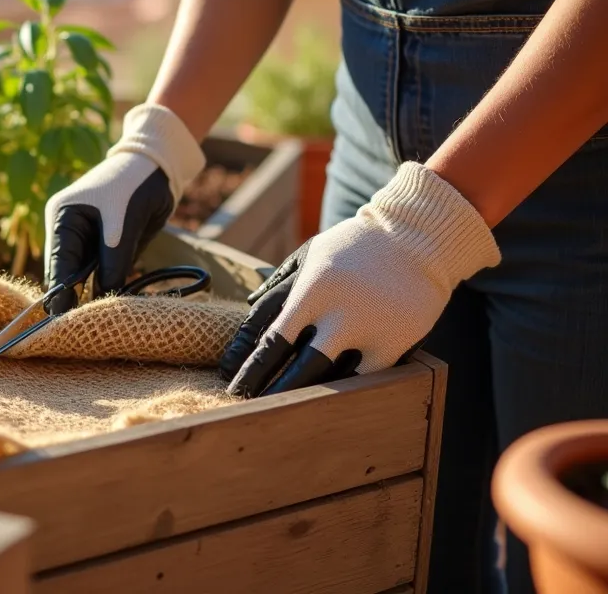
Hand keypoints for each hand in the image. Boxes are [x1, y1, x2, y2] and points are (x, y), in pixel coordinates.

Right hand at [44, 104, 205, 313]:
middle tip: (81, 329)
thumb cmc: (136, 186)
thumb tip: (103, 301)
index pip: (57, 263)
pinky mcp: (103, 248)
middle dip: (74, 299)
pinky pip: (101, 275)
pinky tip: (112, 307)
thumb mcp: (124, 226)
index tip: (62, 323)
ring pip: (84, 278)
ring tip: (96, 323)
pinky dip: (107, 288)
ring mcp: (85, 240)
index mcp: (63, 218)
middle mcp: (68, 231)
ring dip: (92, 296)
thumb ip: (113, 264)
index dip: (61, 294)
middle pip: (66, 274)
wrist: (160, 167)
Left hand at [219, 162, 500, 397]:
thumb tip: (249, 304)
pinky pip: (361, 378)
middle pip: (295, 367)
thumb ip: (281, 281)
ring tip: (280, 411)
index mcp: (310, 288)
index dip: (247, 364)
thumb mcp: (312, 253)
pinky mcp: (394, 344)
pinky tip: (322, 400)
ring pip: (329, 378)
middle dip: (269, 390)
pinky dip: (339, 389)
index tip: (231, 382)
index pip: (268, 335)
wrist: (417, 238)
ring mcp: (368, 331)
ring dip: (302, 395)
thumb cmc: (354, 247)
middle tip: (250, 406)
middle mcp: (337, 312)